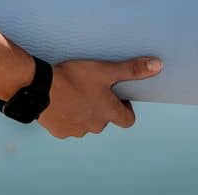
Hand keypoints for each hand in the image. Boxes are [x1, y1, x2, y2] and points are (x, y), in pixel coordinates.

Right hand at [37, 55, 159, 138]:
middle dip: (101, 108)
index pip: (128, 120)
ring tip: (74, 94)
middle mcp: (95, 125)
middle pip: (105, 120)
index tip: (118, 96)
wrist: (40, 88)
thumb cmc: (74, 78)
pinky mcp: (60, 131)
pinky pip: (68, 126)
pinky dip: (67, 116)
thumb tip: (158, 66)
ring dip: (84, 113)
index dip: (126, 108)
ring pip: (86, 124)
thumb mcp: (105, 70)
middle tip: (91, 89)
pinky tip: (60, 102)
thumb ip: (131, 69)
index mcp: (108, 112)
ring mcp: (77, 130)